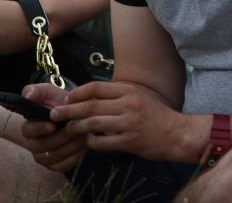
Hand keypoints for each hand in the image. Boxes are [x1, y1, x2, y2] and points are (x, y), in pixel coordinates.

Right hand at [20, 83, 87, 171]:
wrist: (77, 114)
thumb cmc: (60, 102)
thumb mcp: (49, 91)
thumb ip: (36, 91)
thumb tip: (28, 96)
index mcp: (29, 127)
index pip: (29, 131)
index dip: (39, 129)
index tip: (52, 125)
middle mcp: (33, 144)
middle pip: (44, 145)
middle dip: (62, 136)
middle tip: (77, 128)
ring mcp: (44, 156)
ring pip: (54, 156)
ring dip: (71, 145)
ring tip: (84, 135)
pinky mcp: (56, 165)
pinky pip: (63, 166)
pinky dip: (75, 157)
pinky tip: (85, 146)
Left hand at [50, 81, 202, 162]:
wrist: (176, 133)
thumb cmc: (155, 114)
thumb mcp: (138, 96)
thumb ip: (117, 95)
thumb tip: (89, 97)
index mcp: (129, 91)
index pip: (95, 87)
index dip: (77, 93)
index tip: (66, 98)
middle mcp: (128, 104)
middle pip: (89, 106)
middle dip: (68, 110)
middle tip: (54, 114)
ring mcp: (128, 123)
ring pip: (92, 124)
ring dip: (76, 127)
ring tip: (69, 129)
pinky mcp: (129, 141)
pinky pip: (101, 142)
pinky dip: (91, 142)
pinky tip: (89, 141)